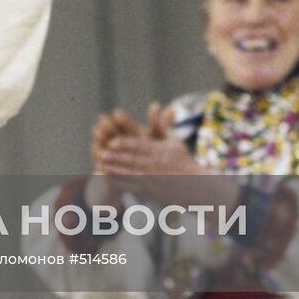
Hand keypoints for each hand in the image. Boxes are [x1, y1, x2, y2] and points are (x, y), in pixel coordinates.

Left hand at [97, 109, 238, 209]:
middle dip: (115, 156)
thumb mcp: (175, 142)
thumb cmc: (185, 163)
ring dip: (113, 168)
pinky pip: (131, 186)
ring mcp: (153, 179)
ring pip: (129, 173)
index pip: (139, 146)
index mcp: (161, 151)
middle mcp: (156, 165)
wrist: (197, 188)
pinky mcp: (151, 191)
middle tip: (100, 152)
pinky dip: (119, 182)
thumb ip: (164, 126)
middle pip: (131, 159)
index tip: (111, 141)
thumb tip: (158, 107)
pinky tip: (108, 178)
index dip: (123, 144)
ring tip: (100, 163)